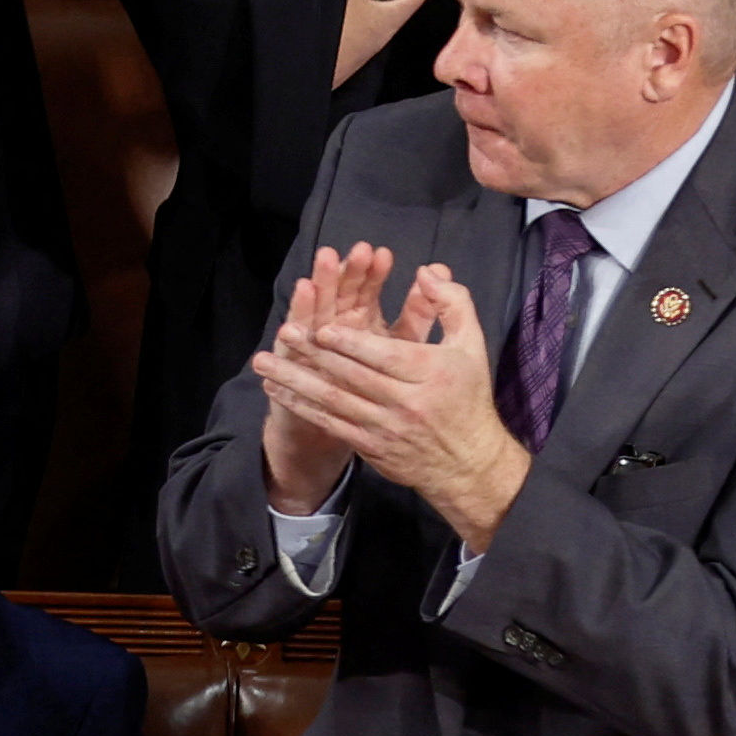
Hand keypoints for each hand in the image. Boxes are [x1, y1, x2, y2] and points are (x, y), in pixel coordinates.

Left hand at [253, 262, 528, 551]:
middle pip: (353, 377)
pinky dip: (302, 407)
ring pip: (334, 402)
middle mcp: (406, 404)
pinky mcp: (371, 448)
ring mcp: (385, 429)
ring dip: (295, 382)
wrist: (469, 464)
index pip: (386, 357)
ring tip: (263, 363)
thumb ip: (451, 303)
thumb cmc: (467, 395)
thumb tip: (426, 272)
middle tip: (284, 333)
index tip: (322, 328)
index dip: (352, 343)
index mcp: (431, 374)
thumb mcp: (471, 344)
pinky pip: (331, 425)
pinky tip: (278, 391)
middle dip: (314, 355)